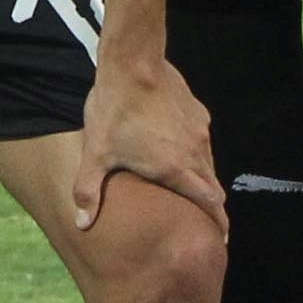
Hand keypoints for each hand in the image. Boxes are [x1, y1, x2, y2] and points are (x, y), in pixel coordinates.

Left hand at [65, 47, 221, 236]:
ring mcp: (199, 131)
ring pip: (209, 165)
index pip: (210, 204)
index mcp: (176, 169)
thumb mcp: (96, 154)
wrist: (133, 63)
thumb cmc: (113, 111)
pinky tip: (178, 151)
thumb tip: (81, 223)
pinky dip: (195, 155)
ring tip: (190, 190)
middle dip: (212, 208)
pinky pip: (201, 142)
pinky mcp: (198, 113)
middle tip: (207, 223)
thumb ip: (89, 191)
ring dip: (203, 180)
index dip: (218, 224)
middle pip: (214, 188)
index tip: (221, 239)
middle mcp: (195, 153)